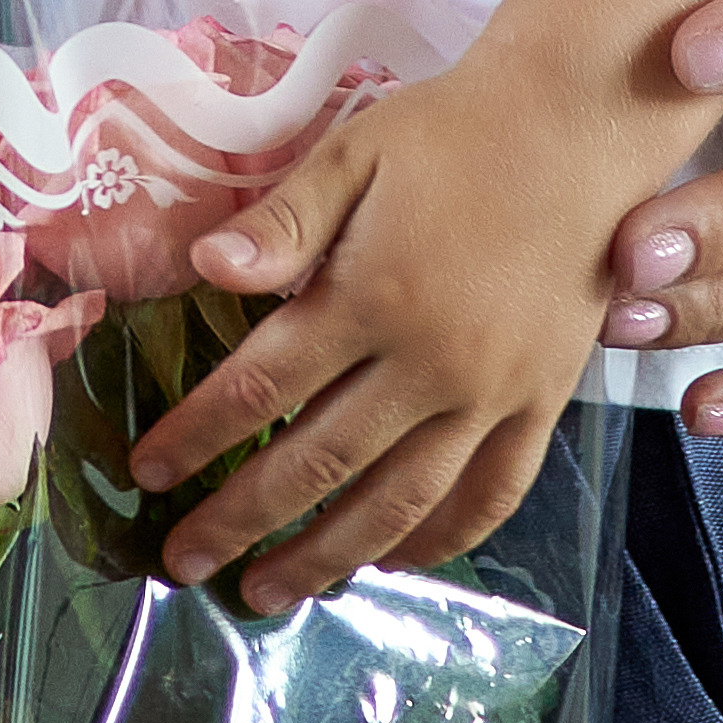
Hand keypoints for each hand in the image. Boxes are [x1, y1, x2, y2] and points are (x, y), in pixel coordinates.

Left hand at [125, 59, 608, 613]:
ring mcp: (492, 396)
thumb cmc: (451, 134)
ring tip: (271, 592)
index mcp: (373, 296)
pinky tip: (391, 561)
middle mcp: (431, 364)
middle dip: (244, 519)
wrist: (574, 130)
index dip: (200, 432)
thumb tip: (204, 270)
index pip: (265, 383)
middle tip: (186, 562)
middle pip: (320, 462)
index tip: (148, 472)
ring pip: (399, 502)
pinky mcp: (541, 406)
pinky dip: (438, 542)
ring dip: (329, 555)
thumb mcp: (354, 152)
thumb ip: (283, 221)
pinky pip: (489, 496)